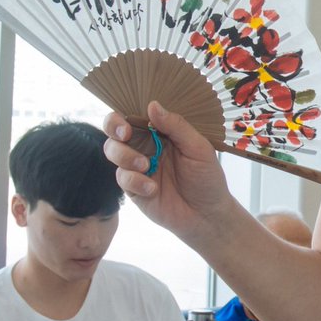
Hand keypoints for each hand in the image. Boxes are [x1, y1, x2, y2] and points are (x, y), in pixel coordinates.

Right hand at [102, 101, 232, 239]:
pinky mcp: (133, 188)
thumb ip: (176, 126)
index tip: (129, 122)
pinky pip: (122, 178)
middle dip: (113, 129)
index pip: (136, 115)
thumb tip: (152, 105)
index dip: (125, 114)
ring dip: (125, 156)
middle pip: (115, 131)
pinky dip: (134, 181)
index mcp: (160, 133)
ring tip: (145, 166)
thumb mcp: (198, 148)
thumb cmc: (207, 178)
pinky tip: (152, 189)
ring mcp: (137, 168)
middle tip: (125, 134)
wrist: (207, 215)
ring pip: (113, 152)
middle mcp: (145, 147)